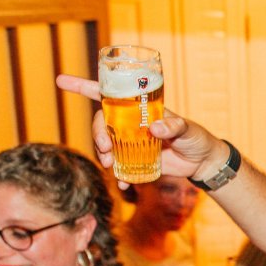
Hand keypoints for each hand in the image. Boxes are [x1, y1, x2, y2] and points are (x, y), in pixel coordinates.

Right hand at [55, 74, 229, 189]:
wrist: (202, 161)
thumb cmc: (197, 138)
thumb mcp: (188, 129)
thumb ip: (173, 126)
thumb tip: (153, 127)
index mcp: (139, 108)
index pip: (109, 94)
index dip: (84, 86)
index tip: (62, 81)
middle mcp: (131, 123)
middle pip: (101, 122)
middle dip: (96, 133)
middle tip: (105, 147)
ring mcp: (131, 142)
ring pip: (106, 144)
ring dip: (102, 154)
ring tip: (110, 165)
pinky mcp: (136, 160)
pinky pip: (119, 166)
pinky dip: (119, 176)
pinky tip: (123, 184)